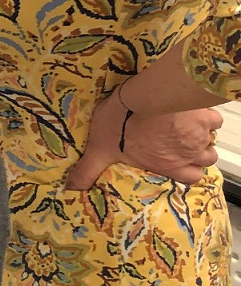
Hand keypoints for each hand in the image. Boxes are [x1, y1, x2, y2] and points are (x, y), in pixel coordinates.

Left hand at [65, 93, 221, 188]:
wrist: (144, 97)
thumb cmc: (120, 124)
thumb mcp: (100, 149)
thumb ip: (88, 169)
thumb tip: (71, 188)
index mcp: (166, 164)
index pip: (190, 179)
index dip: (187, 172)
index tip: (180, 164)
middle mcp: (187, 154)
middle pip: (206, 161)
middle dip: (198, 155)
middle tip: (183, 144)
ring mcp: (198, 135)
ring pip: (211, 144)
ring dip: (203, 139)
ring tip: (189, 130)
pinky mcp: (204, 116)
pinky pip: (214, 120)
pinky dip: (207, 118)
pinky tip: (195, 113)